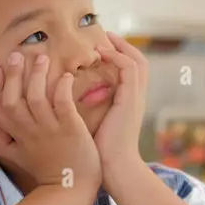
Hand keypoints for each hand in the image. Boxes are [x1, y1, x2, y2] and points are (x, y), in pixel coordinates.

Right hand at [0, 53, 101, 192]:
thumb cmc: (46, 170)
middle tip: (17, 55)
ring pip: (36, 98)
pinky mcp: (70, 129)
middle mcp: (29, 131)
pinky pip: (63, 105)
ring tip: (42, 58)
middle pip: (12, 100)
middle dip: (12, 76)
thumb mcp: (17, 157)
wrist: (71, 189)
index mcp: (15, 135)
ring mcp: (50, 130)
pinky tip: (66, 77)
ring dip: (37, 76)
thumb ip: (2, 139)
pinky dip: (63, 89)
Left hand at [94, 32, 148, 187]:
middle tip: (107, 35)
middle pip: (140, 62)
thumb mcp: (93, 127)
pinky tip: (101, 54)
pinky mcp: (130, 100)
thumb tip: (64, 103)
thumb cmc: (99, 155)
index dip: (120, 57)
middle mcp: (136, 99)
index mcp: (128, 105)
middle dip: (124, 46)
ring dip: (120, 48)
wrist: (114, 169)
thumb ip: (86, 111)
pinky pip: (129, 69)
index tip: (102, 47)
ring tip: (102, 40)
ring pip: (138, 62)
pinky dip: (117, 57)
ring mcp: (135, 99)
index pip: (131, 73)